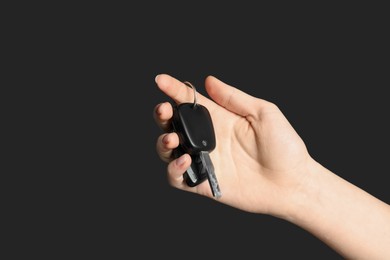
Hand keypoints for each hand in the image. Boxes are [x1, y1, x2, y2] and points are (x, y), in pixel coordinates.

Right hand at [154, 74, 311, 215]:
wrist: (293, 183)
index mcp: (220, 119)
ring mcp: (205, 161)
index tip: (161, 80)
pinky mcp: (204, 183)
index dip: (174, 89)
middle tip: (163, 110)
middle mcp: (209, 139)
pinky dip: (173, 169)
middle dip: (161, 115)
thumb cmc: (284, 147)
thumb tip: (209, 81)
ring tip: (171, 138)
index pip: (190, 102)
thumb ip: (233, 98)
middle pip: (174, 124)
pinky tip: (184, 161)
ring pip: (169, 150)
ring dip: (162, 142)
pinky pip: (177, 177)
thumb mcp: (263, 113)